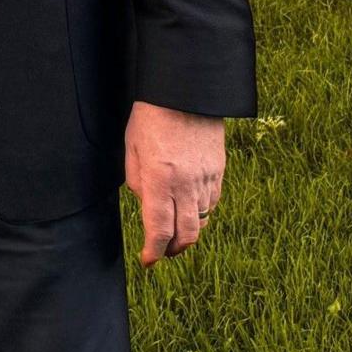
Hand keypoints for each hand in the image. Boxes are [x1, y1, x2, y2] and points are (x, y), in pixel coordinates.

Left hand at [124, 101, 225, 266]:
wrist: (185, 91)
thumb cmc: (151, 117)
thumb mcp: (132, 150)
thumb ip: (138, 183)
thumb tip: (147, 207)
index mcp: (159, 179)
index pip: (159, 230)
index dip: (153, 251)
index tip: (147, 260)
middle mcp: (186, 183)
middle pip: (186, 235)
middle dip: (173, 249)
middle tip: (163, 252)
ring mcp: (206, 177)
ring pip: (201, 220)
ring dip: (187, 231)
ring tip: (175, 230)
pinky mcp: (219, 170)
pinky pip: (213, 202)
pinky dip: (201, 211)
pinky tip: (190, 207)